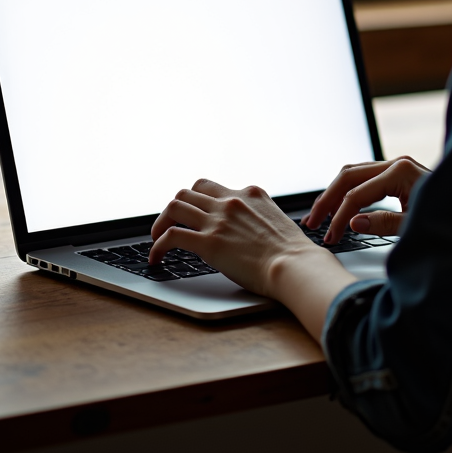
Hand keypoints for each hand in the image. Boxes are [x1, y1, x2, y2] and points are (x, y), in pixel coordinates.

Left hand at [149, 178, 341, 296]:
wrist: (294, 266)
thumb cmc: (291, 252)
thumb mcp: (275, 219)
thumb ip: (257, 216)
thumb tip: (248, 228)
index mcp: (249, 193)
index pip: (211, 187)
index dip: (196, 199)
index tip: (191, 212)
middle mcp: (231, 201)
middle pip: (189, 190)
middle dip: (175, 207)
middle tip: (170, 223)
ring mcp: (218, 220)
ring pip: (175, 205)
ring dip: (161, 221)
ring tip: (156, 237)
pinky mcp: (209, 242)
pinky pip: (171, 236)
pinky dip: (157, 246)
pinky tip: (157, 257)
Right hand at [303, 157, 429, 243]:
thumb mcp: (418, 227)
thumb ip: (385, 223)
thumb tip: (353, 222)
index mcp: (401, 172)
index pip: (357, 194)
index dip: (340, 217)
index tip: (331, 237)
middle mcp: (397, 163)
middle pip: (348, 176)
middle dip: (327, 200)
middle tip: (312, 222)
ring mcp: (397, 165)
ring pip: (353, 173)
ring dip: (334, 194)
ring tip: (320, 215)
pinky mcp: (398, 173)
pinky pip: (365, 177)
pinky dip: (348, 191)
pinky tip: (340, 206)